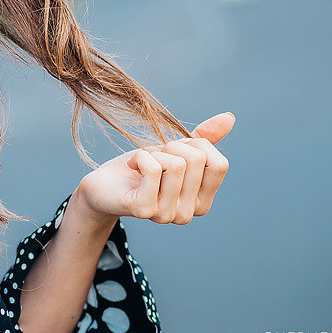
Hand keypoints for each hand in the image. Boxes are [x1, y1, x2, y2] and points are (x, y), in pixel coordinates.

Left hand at [75, 112, 232, 225]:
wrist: (102, 185)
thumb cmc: (140, 168)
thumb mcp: (175, 151)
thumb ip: (204, 138)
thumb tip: (229, 118)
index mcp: (202, 202)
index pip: (220, 164)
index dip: (197, 146)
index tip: (174, 151)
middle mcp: (189, 214)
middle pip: (197, 160)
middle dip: (172, 147)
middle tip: (154, 158)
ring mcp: (167, 215)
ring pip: (176, 163)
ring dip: (154, 153)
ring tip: (141, 165)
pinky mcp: (144, 210)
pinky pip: (153, 168)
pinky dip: (139, 157)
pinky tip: (131, 167)